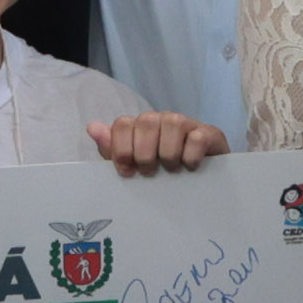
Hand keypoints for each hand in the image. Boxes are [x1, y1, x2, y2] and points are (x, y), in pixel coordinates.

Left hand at [85, 112, 226, 176]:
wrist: (203, 183)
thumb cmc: (163, 174)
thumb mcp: (135, 165)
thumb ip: (112, 149)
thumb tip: (92, 128)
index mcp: (141, 126)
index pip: (122, 124)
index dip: (120, 149)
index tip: (126, 172)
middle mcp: (162, 119)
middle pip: (145, 121)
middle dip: (143, 153)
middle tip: (149, 173)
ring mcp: (187, 124)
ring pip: (172, 124)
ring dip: (168, 153)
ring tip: (171, 169)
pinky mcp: (210, 134)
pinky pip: (198, 137)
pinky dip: (191, 155)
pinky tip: (190, 167)